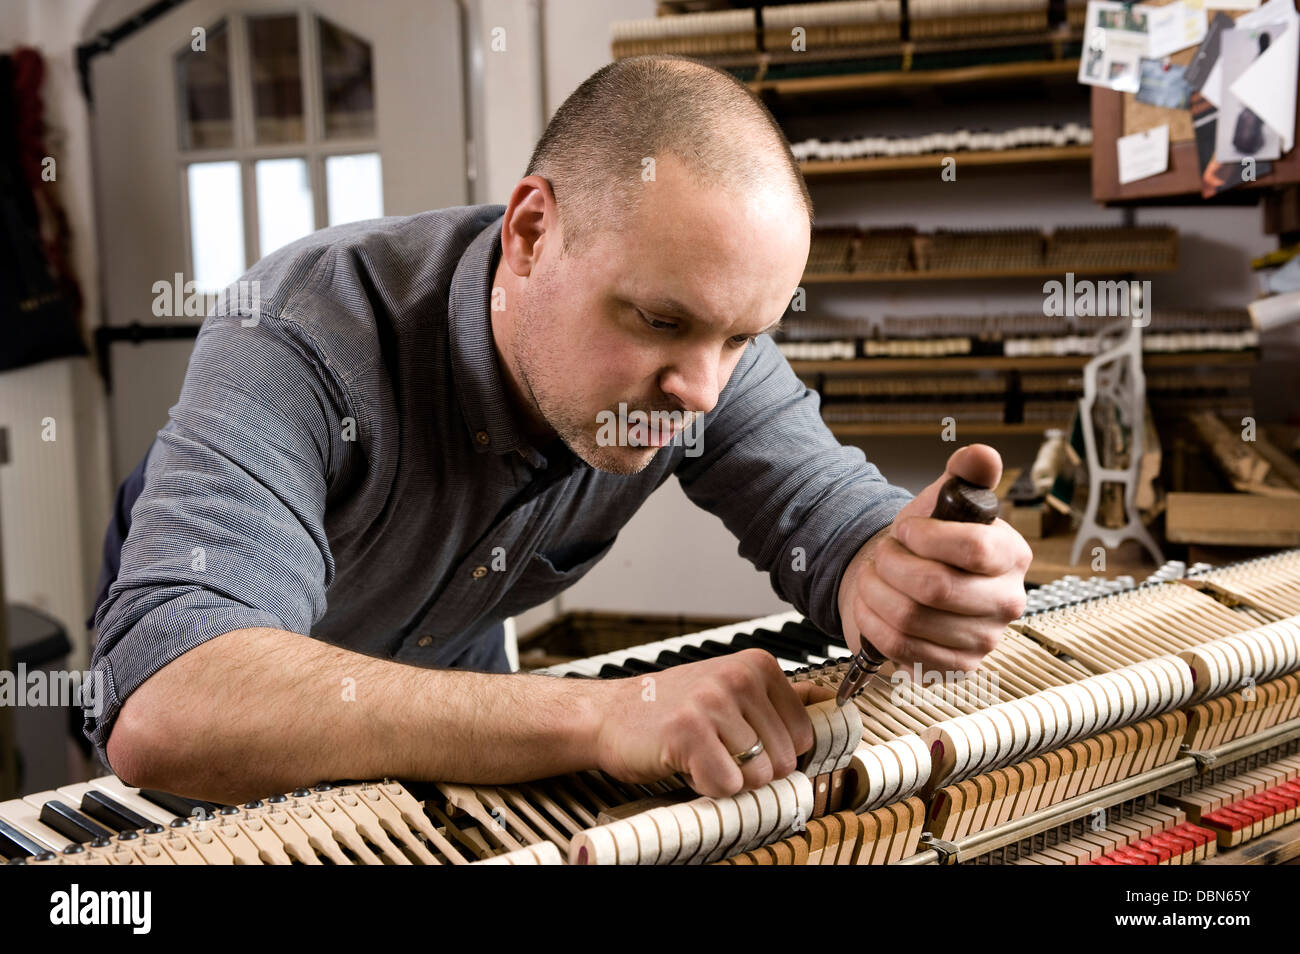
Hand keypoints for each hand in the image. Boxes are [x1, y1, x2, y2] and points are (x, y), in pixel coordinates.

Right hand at [592, 651, 834, 797]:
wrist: (609, 715)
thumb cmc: (670, 708)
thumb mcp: (729, 689)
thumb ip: (778, 698)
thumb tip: (829, 701)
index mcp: (757, 666)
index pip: (804, 735)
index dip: (773, 752)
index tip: (741, 742)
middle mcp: (739, 677)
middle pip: (784, 761)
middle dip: (752, 770)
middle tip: (716, 750)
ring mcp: (713, 702)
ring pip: (758, 776)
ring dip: (728, 779)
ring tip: (700, 754)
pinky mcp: (689, 731)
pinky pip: (727, 786)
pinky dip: (707, 787)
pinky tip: (687, 763)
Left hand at [836, 444, 1030, 673]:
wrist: (902, 582)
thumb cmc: (926, 542)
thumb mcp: (943, 501)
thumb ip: (964, 474)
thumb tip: (981, 454)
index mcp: (1012, 555)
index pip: (973, 548)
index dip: (925, 536)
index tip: (904, 529)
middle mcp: (1007, 601)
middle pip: (935, 588)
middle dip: (892, 565)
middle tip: (882, 555)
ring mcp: (983, 640)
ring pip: (911, 618)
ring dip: (876, 592)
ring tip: (873, 577)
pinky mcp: (954, 667)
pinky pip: (900, 647)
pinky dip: (872, 621)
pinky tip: (871, 605)